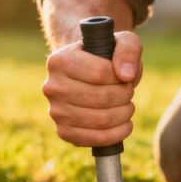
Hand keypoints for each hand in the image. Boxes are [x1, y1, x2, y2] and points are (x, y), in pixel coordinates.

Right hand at [42, 31, 143, 146]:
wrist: (87, 75)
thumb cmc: (106, 57)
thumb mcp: (121, 42)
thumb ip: (128, 49)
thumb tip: (126, 75)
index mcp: (59, 61)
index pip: (99, 73)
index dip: (120, 77)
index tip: (124, 76)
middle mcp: (52, 87)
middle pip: (101, 98)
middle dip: (124, 96)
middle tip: (128, 92)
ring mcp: (56, 111)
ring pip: (100, 120)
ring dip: (123, 114)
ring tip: (127, 106)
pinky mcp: (64, 131)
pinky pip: (93, 140)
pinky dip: (115, 134)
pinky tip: (124, 125)